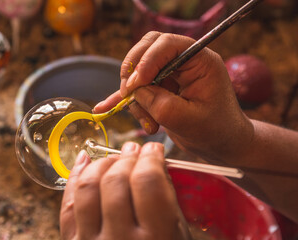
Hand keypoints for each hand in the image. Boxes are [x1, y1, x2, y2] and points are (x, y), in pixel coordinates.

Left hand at [60, 142, 185, 239]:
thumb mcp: (178, 239)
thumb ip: (168, 204)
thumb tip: (155, 164)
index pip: (148, 182)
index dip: (151, 158)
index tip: (154, 149)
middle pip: (116, 181)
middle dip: (127, 157)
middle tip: (135, 149)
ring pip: (88, 188)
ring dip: (101, 164)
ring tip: (114, 158)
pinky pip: (68, 206)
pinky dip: (74, 179)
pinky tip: (85, 161)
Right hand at [94, 32, 253, 162]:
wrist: (221, 144)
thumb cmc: (215, 130)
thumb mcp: (189, 119)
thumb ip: (160, 103)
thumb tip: (135, 91)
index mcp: (199, 60)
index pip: (167, 44)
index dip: (147, 60)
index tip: (135, 84)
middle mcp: (183, 62)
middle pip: (147, 50)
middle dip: (134, 73)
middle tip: (129, 94)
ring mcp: (170, 75)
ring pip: (138, 73)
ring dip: (135, 99)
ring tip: (149, 124)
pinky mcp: (159, 89)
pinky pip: (137, 90)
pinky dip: (122, 99)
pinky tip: (104, 107)